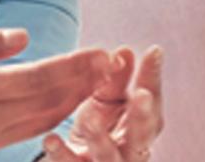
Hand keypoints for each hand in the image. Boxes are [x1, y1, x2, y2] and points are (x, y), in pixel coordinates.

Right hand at [0, 30, 117, 160]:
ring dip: (75, 100)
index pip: (39, 77)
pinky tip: (65, 101)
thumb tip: (24, 39)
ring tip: (97, 80)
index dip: (75, 66)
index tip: (101, 52)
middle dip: (86, 82)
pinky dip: (53, 115)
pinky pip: (29, 131)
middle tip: (112, 64)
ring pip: (46, 120)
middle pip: (52, 102)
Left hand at [41, 46, 164, 161]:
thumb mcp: (106, 102)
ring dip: (100, 138)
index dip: (153, 80)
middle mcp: (131, 151)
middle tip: (140, 95)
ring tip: (90, 119)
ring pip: (108, 157)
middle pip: (141, 137)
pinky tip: (51, 140)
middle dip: (142, 116)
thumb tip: (125, 52)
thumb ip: (116, 80)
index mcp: (141, 129)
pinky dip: (62, 154)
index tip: (153, 52)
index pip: (152, 104)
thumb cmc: (99, 129)